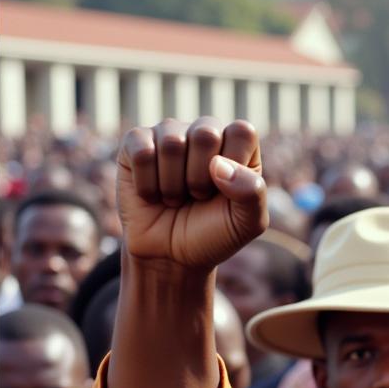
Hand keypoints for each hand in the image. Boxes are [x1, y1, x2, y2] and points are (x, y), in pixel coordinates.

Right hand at [117, 117, 267, 270]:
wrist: (171, 255)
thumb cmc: (213, 235)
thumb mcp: (247, 223)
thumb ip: (252, 192)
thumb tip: (219, 164)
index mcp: (237, 147)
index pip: (241, 132)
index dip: (234, 164)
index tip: (227, 192)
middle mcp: (204, 133)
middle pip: (205, 133)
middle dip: (201, 178)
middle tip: (198, 196)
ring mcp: (169, 134)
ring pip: (171, 143)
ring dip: (173, 186)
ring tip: (175, 198)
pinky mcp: (136, 143)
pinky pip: (141, 152)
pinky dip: (148, 185)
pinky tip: (152, 194)